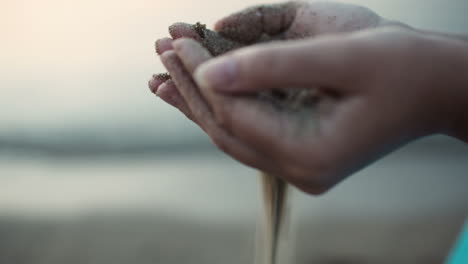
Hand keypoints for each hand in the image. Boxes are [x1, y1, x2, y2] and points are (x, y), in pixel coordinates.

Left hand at [164, 26, 467, 193]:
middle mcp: (299, 167)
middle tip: (161, 53)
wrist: (437, 87)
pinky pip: (249, 125)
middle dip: (190, 89)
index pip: (235, 115)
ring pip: (233, 130)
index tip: (176, 40)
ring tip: (164, 73)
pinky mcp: (299, 147)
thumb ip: (272, 64)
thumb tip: (208, 71)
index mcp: (310, 154)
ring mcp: (299, 162)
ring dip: (198, 99)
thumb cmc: (403, 68)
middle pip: (226, 129)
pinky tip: (199, 85)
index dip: (201, 76)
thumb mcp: (341, 56)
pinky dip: (223, 102)